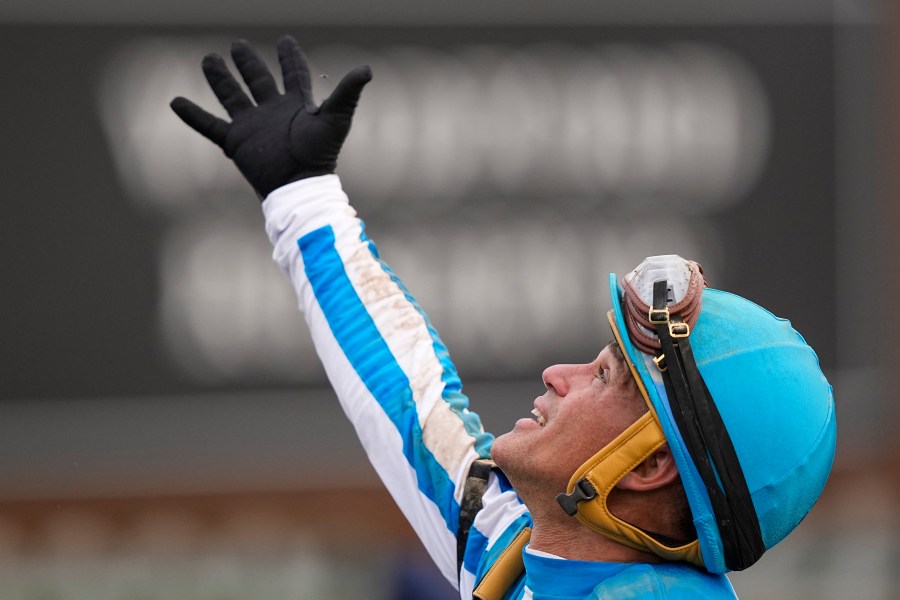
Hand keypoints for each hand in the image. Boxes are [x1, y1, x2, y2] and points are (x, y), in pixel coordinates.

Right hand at [171, 35, 371, 198]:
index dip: (290, 58)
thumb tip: (367, 69)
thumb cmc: (320, 157)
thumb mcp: (335, 119)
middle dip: (248, 63)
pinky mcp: (236, 143)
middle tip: (237, 45)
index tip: (285, 41)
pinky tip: (175, 102)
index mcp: (297, 105)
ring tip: (209, 58)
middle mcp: (273, 112)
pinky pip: (209, 126)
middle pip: (258, 81)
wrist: (298, 188)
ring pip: (232, 96)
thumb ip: (348, 94)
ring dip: (220, 79)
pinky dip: (193, 115)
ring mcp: (253, 126)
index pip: (293, 74)